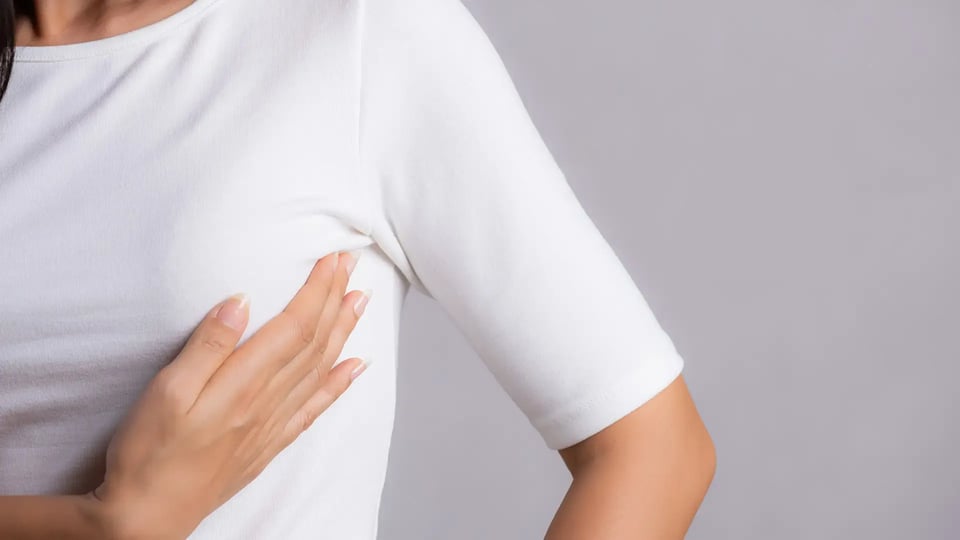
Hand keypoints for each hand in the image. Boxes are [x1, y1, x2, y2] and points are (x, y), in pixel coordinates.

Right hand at [89, 250, 371, 538]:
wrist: (148, 516)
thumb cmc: (149, 453)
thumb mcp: (167, 392)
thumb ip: (207, 345)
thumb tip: (241, 301)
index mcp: (243, 384)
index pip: (294, 326)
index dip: (318, 290)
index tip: (332, 259)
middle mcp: (267, 402)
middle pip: (313, 341)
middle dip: (335, 299)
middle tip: (351, 265)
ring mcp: (272, 424)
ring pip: (320, 368)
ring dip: (343, 331)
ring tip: (361, 301)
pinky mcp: (269, 442)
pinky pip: (315, 407)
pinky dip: (339, 383)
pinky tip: (356, 367)